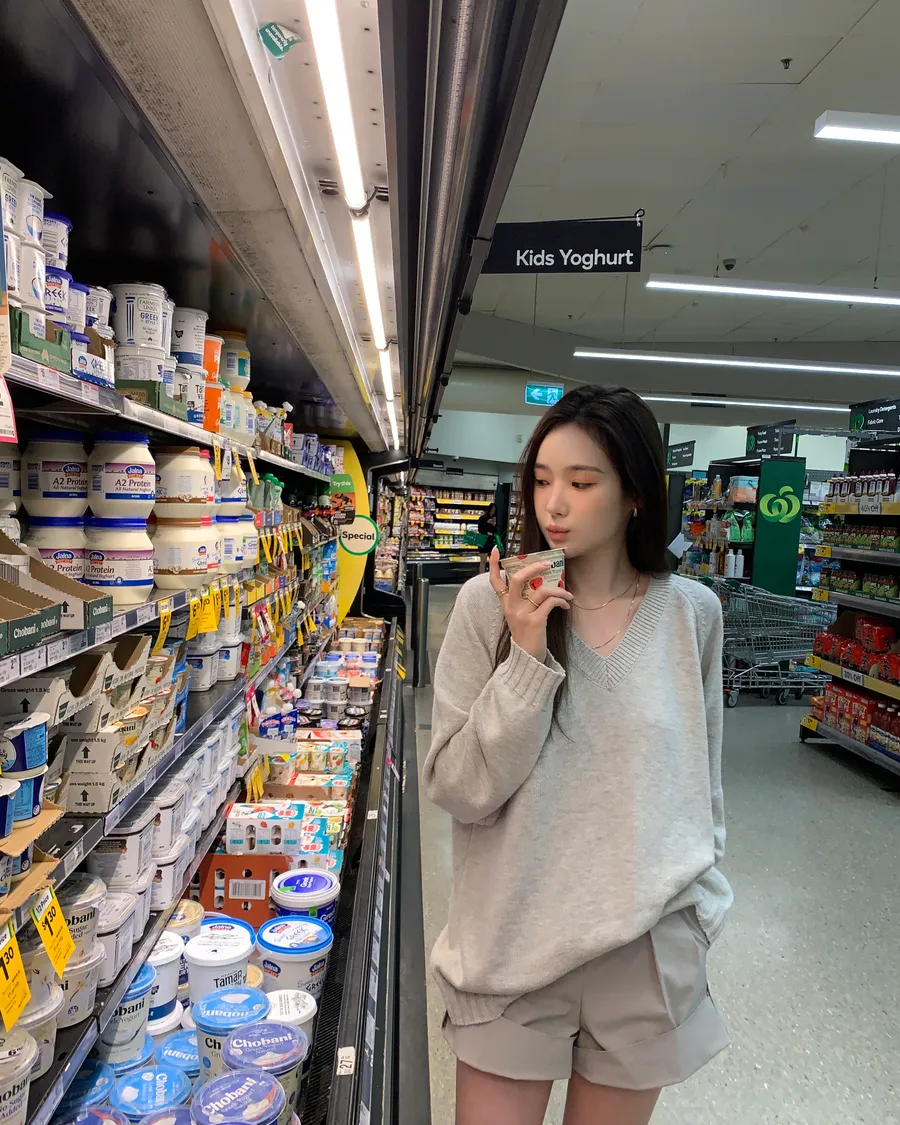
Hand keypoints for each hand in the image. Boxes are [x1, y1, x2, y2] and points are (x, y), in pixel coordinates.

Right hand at [488, 547, 572, 661]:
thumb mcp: (519, 616)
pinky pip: (550, 602)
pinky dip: (561, 600)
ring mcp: (522, 614)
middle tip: (546, 564)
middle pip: (517, 579)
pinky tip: (566, 605)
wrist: (527, 659)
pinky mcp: (535, 621)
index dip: (494, 564)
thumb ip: (524, 600)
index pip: (494, 581)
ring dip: (558, 589)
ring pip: (540, 590)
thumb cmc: (527, 635)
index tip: (496, 550)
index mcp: (505, 604)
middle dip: (533, 567)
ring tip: (567, 594)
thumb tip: (541, 582)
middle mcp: (511, 607)